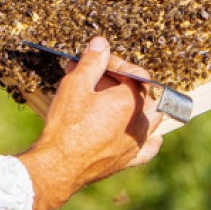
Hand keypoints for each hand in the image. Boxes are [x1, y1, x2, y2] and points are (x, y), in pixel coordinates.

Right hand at [17, 37, 163, 209]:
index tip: (97, 62)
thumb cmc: (67, 124)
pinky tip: (143, 133)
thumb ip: (92, 62)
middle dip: (124, 83)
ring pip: (151, 117)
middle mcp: (141, 121)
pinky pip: (149, 147)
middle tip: (100, 81)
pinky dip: (149, 137)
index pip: (134, 73)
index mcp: (132, 100)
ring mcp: (138, 142)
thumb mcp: (76, 84)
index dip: (116, 63)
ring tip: (114, 100)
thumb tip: (101, 44)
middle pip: (144, 93)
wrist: (59, 165)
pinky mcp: (130, 160)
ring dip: (137, 105)